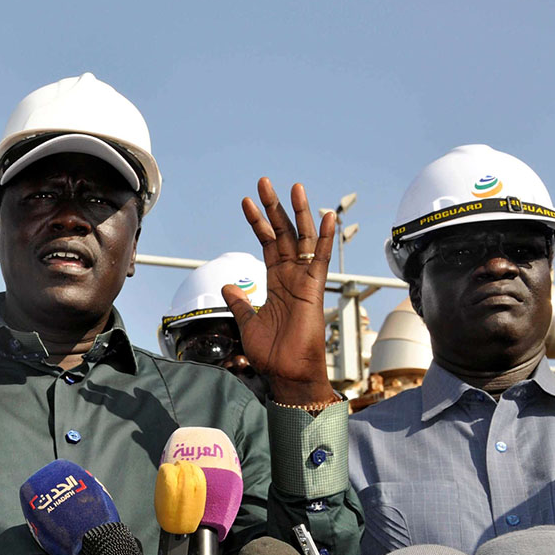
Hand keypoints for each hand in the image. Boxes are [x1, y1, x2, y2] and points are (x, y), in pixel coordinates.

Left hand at [222, 178, 334, 404]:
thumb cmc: (272, 352)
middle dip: (274, 208)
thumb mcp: (247, 322)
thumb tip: (228, 285)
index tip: (247, 202)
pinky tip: (327, 216)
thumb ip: (239, 302)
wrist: (287, 373)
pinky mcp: (314, 289)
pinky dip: (325, 238)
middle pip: (284, 234)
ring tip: (294, 187)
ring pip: (302, 239)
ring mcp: (303, 280)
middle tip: (265, 182)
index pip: (267, 244)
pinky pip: (321, 259)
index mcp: (276, 282)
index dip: (258, 223)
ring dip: (298, 213)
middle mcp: (290, 276)